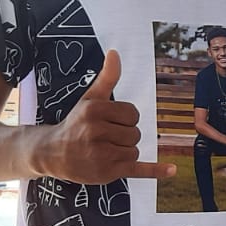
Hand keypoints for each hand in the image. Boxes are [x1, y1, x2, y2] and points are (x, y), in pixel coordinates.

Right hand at [36, 50, 175, 184]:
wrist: (53, 153)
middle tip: (104, 138)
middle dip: (125, 136)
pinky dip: (155, 170)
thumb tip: (115, 52)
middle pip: (135, 133)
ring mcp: (101, 154)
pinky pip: (138, 170)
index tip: (110, 123)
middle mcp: (96, 131)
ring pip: (135, 150)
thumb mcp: (90, 99)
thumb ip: (107, 78)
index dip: (126, 119)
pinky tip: (171, 170)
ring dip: (125, 152)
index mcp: (94, 110)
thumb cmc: (76, 123)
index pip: (133, 114)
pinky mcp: (107, 173)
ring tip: (105, 151)